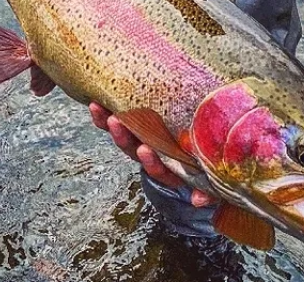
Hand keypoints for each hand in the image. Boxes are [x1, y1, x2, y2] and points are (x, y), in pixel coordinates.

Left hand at [89, 103, 215, 206]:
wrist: (207, 143)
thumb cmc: (208, 160)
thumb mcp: (209, 178)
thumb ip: (206, 191)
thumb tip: (198, 200)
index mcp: (172, 170)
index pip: (159, 170)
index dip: (151, 162)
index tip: (145, 150)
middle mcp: (154, 157)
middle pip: (135, 151)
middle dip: (123, 137)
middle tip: (115, 122)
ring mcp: (144, 142)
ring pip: (124, 136)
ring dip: (110, 124)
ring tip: (99, 109)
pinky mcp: (136, 129)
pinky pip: (118, 124)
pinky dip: (103, 117)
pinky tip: (94, 104)